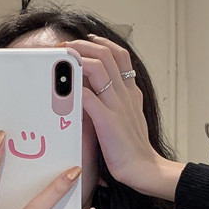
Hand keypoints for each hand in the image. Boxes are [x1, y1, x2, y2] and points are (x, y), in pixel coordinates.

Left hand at [63, 36, 183, 199]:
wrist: (143, 168)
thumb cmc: (132, 150)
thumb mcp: (127, 119)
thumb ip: (114, 105)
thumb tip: (94, 97)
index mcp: (131, 93)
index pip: (121, 56)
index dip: (103, 43)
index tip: (88, 40)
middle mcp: (125, 94)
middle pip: (108, 55)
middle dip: (85, 45)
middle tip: (68, 46)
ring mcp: (117, 106)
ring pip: (99, 68)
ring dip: (79, 58)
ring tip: (65, 57)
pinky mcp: (108, 121)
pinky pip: (89, 97)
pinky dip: (75, 88)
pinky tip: (64, 87)